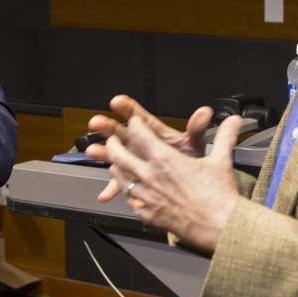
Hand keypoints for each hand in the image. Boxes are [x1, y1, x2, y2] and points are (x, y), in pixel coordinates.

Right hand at [84, 94, 215, 199]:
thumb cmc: (193, 163)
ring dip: (104, 154)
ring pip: (117, 157)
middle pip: (122, 133)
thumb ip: (197, 128)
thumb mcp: (196, 144)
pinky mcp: (136, 180)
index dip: (127, 108)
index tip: (117, 101)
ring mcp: (137, 162)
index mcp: (155, 133)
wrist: (194, 188)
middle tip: (96, 122)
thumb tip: (205, 113)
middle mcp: (142, 146)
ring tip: (92, 151)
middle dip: (108, 127)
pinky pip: (122, 184)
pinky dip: (113, 189)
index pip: (139, 116)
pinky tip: (105, 194)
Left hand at [96, 114, 243, 252]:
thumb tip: (234, 120)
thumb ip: (224, 136)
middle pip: (118, 154)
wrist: (220, 227)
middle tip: (114, 139)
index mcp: (165, 159)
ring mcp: (147, 197)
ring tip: (118, 162)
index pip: (138, 133)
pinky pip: (130, 201)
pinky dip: (129, 193)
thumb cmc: (219, 196)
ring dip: (116, 167)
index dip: (133, 123)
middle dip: (114, 143)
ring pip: (119, 177)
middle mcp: (150, 176)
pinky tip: (133, 192)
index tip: (134, 121)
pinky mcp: (148, 214)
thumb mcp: (221, 160)